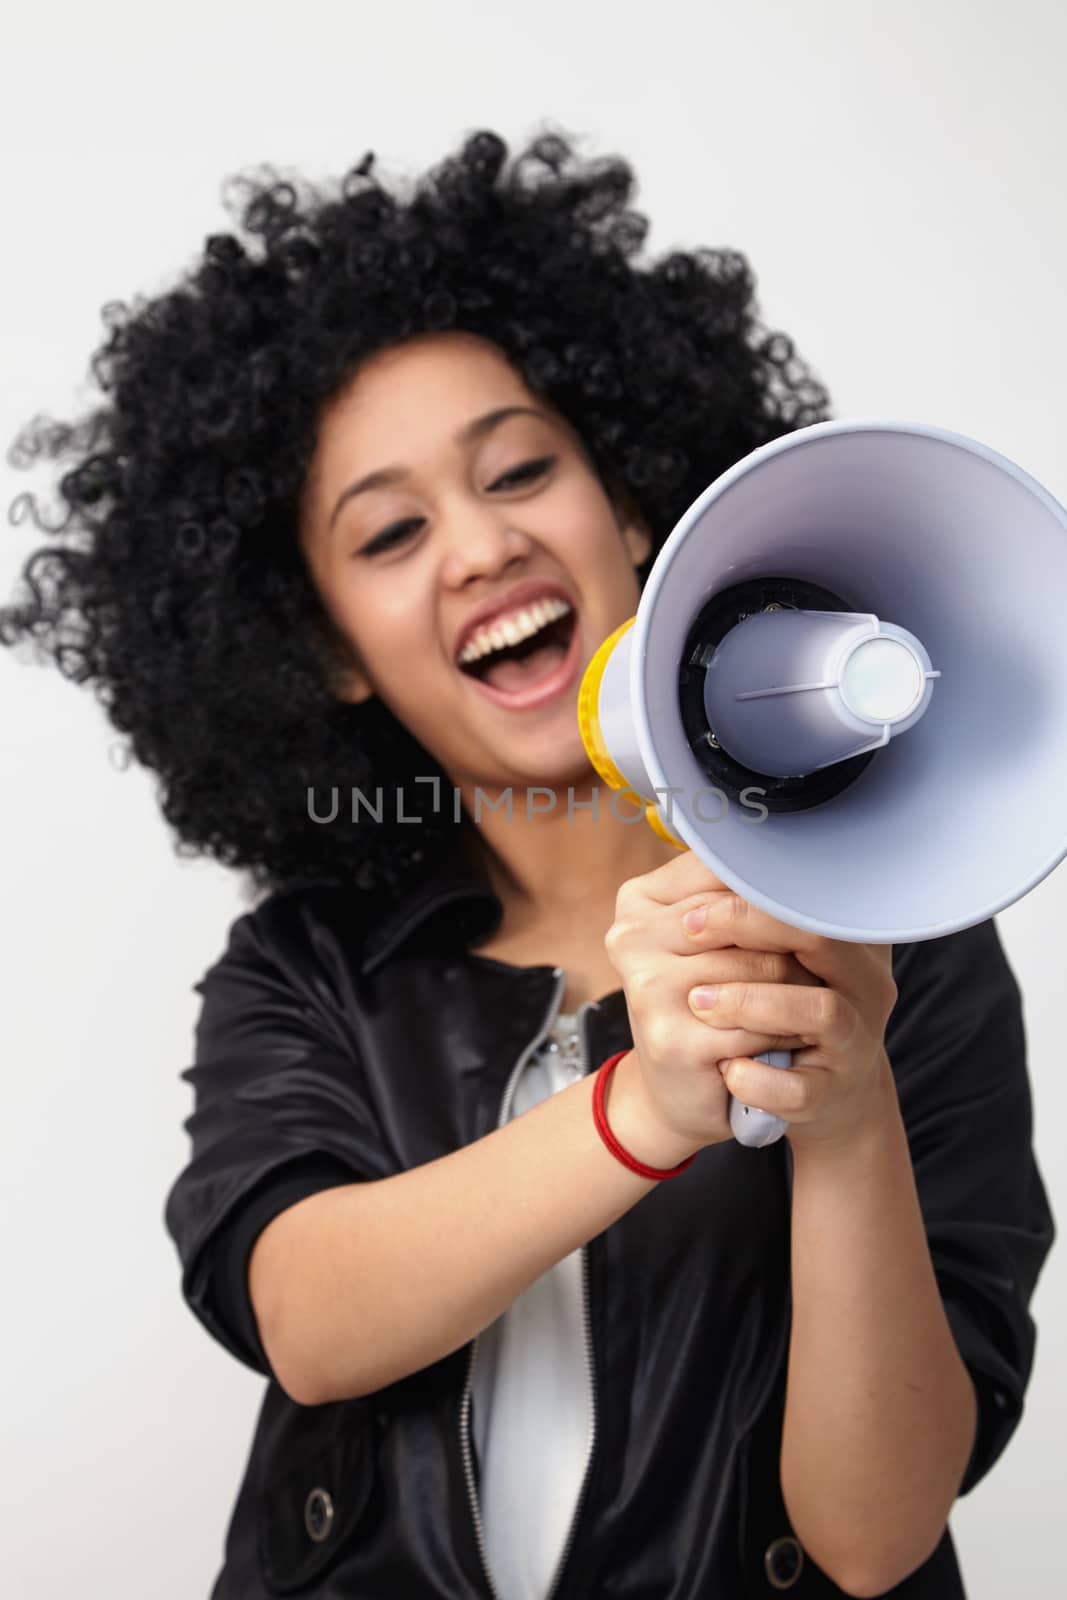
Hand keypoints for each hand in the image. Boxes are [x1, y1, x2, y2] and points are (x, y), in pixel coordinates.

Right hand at [603, 852, 827, 1163]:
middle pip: (749, 918)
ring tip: (803, 1004)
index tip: (801, 913)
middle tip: (813, 970)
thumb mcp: (711, 944)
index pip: (726, 872)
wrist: (682, 1095)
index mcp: (637, 902)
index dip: (773, 896)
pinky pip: (761, 1021)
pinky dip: (786, 1033)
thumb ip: (733, 900)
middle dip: (792, 945)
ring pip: (762, 967)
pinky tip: (789, 1041)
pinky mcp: (672, 1039)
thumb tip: (792, 862)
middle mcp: (631, 938)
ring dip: (798, 990)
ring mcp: (648, 989)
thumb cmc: (705, 1008)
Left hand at [672, 854, 897, 1151]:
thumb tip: (699, 856)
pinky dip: (761, 1080)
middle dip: (747, 928)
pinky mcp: (834, 1093)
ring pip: (820, 1009)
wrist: (821, 1094)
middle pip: (818, 936)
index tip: (691, 903)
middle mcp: (865, 983)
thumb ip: (752, 914)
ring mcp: (854, 1040)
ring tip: (699, 1003)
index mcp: (849, 940)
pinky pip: (803, 1088)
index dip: (746, 893)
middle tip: (687, 932)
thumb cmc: (787, 1012)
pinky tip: (727, 1071)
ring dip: (752, 1002)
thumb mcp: (781, 956)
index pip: (805, 895)